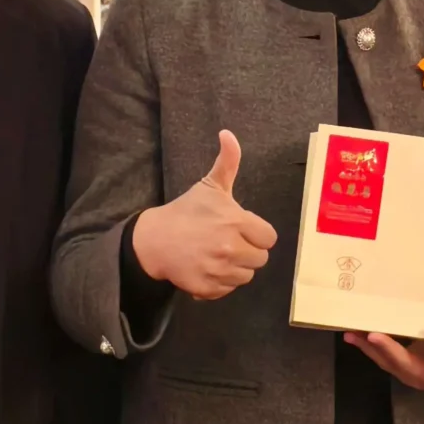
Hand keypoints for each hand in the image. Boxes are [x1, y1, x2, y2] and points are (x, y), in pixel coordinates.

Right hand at [131, 130, 279, 299]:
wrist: (155, 239)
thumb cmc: (186, 211)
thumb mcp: (209, 185)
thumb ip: (227, 161)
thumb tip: (228, 133)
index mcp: (236, 222)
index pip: (269, 238)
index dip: (257, 234)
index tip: (242, 230)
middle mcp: (231, 248)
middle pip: (260, 259)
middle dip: (248, 251)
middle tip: (230, 242)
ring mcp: (219, 270)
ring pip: (246, 276)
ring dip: (236, 268)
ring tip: (218, 255)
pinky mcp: (207, 288)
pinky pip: (228, 290)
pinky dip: (220, 283)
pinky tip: (209, 269)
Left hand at [346, 326, 423, 390]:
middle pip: (412, 366)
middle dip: (391, 350)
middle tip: (374, 335)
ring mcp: (414, 377)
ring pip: (391, 365)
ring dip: (371, 349)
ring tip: (353, 334)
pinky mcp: (401, 373)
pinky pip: (383, 362)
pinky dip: (368, 349)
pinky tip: (353, 336)